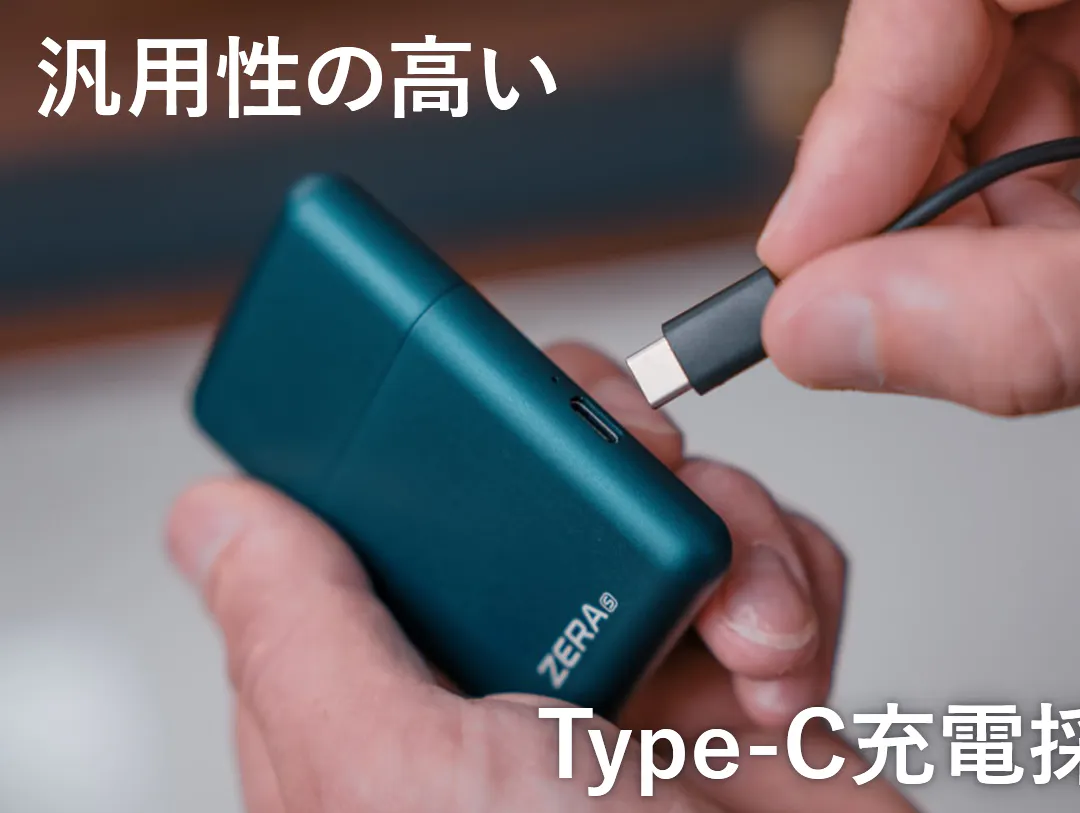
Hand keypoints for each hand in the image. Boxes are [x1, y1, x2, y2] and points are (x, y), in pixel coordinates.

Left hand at [167, 343, 915, 812]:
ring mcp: (640, 662)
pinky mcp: (751, 664)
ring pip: (675, 486)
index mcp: (405, 684)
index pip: (392, 500)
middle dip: (605, 441)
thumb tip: (218, 518)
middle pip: (545, 460)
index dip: (425, 422)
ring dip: (729, 529)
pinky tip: (779, 672)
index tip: (462, 368)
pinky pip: (778, 547)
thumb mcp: (392, 776)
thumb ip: (300, 637)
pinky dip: (798, 581)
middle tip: (631, 466)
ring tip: (740, 630)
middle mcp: (515, 665)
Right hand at [758, 0, 1079, 414]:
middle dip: (923, 164)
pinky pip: (1073, 50)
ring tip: (1018, 266)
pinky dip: (1047, 158)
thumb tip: (831, 331)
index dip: (856, 114)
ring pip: (1004, 39)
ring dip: (987, 172)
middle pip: (958, 12)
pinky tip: (1068, 223)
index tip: (808, 253)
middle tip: (905, 280)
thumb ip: (1038, 318)